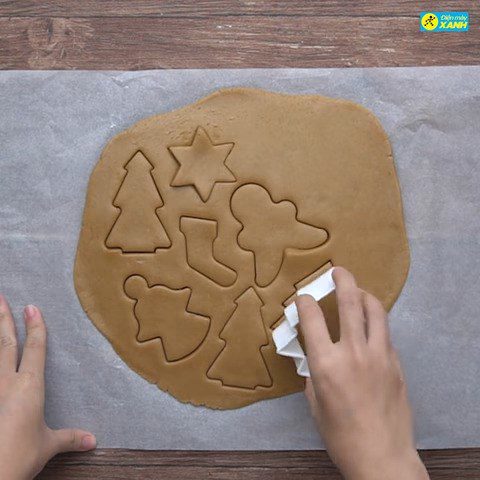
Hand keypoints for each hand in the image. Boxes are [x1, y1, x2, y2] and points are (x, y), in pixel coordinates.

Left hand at [0, 295, 95, 479]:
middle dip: (4, 319)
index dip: (35, 327)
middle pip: (6, 343)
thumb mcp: (48, 445)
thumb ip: (69, 438)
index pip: (35, 348)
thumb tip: (92, 441)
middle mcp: (7, 383)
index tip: (33, 307)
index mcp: (30, 386)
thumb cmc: (19, 456)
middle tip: (0, 298)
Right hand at [296, 267, 428, 479]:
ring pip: (375, 310)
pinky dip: (376, 320)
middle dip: (341, 279)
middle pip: (349, 301)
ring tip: (357, 290)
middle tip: (337, 271)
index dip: (303, 301)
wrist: (382, 456)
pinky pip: (385, 332)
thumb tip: (310, 352)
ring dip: (364, 294)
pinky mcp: (395, 362)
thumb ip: (311, 372)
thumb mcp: (314, 403)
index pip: (312, 317)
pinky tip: (370, 325)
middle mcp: (353, 352)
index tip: (301, 298)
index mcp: (326, 363)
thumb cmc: (340, 435)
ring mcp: (378, 355)